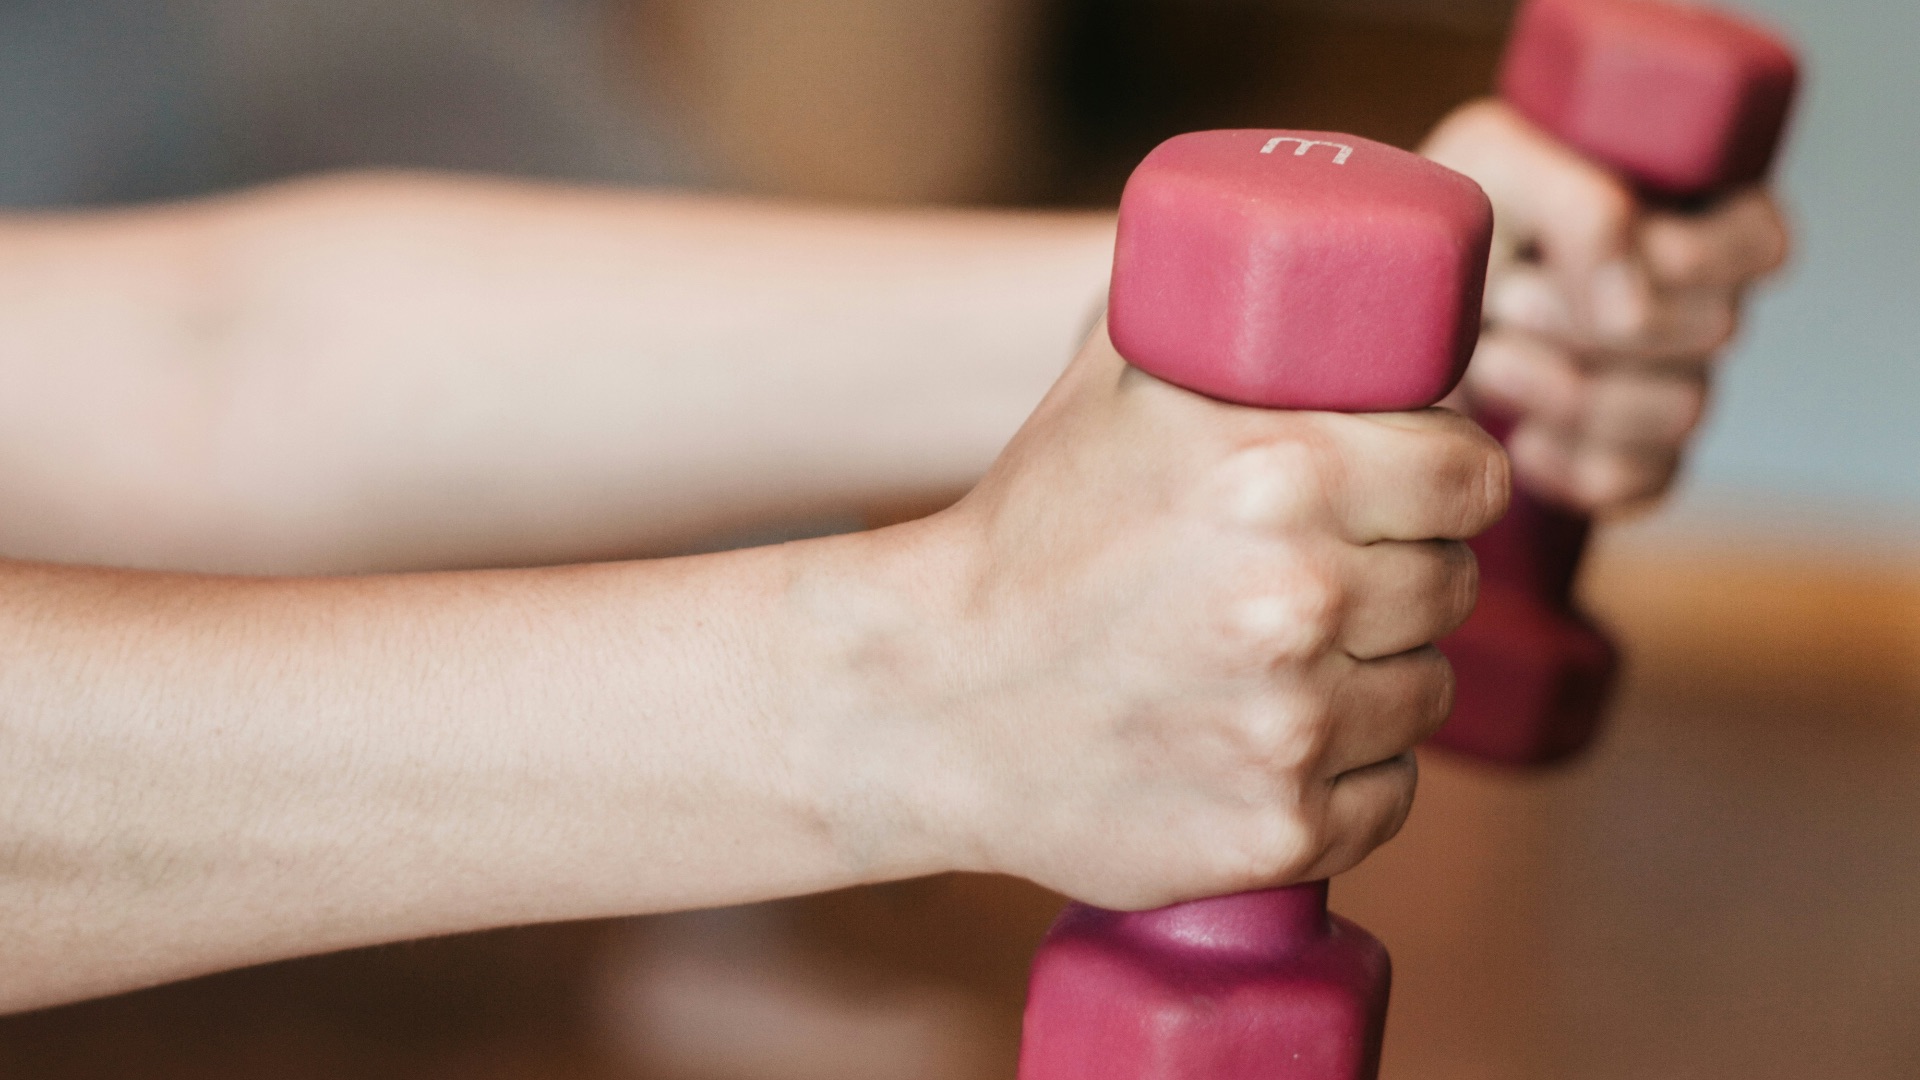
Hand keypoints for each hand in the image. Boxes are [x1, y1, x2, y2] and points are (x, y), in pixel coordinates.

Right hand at [904, 327, 1506, 908]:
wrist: (924, 697)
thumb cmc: (1026, 531)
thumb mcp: (1115, 385)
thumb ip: (1225, 314)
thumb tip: (1324, 263)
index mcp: (1281, 475)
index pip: (1473, 476)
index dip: (1449, 481)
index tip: (1417, 493)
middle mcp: (1301, 602)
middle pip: (1453, 584)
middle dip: (1405, 574)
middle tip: (1330, 577)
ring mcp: (1293, 729)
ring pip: (1425, 693)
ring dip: (1379, 674)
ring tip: (1287, 661)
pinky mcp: (1279, 830)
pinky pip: (1390, 794)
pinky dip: (1350, 774)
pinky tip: (1273, 741)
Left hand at [1422, 99, 1789, 511]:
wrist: (1380, 318)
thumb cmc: (1450, 223)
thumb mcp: (1493, 163)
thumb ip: (1578, 206)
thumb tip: (1634, 308)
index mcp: (1691, 214)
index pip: (1760, 245)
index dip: (1687, 254)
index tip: (1588, 247)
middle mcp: (1697, 305)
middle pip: (1714, 328)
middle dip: (1590, 317)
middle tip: (1506, 300)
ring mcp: (1669, 388)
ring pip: (1681, 410)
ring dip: (1565, 386)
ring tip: (1488, 359)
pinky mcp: (1629, 462)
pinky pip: (1635, 482)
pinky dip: (1563, 463)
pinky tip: (1513, 434)